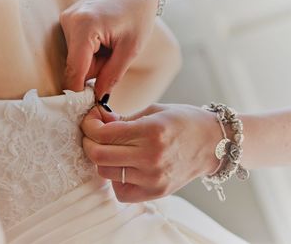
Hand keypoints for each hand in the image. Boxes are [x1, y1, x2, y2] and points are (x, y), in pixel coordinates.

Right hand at [60, 0, 158, 99]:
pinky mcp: (69, 20)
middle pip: (76, 66)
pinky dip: (90, 51)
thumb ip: (112, 76)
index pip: (74, 70)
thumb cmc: (138, 13)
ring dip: (94, 60)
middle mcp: (69, 22)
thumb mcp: (130, 49)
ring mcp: (66, 20)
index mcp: (84, 28)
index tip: (83, 109)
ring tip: (110, 44)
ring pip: (77, 58)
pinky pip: (76, 48)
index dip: (78, 92)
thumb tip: (97, 97)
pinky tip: (103, 40)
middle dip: (95, 70)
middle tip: (114, 57)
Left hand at [81, 104, 222, 201]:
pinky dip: (115, 179)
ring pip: (106, 173)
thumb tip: (96, 120)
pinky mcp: (156, 192)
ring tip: (111, 148)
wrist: (214, 143)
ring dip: (101, 159)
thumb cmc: (184, 121)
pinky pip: (120, 191)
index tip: (91, 120)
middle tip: (93, 133)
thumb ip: (122, 119)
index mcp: (151, 132)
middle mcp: (151, 158)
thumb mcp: (153, 111)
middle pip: (98, 156)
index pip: (103, 134)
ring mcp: (154, 179)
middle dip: (88, 142)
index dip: (89, 125)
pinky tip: (124, 166)